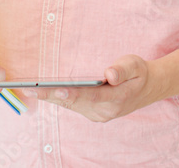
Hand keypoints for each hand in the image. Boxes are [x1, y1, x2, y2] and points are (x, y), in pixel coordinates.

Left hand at [26, 55, 162, 122]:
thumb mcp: (136, 65)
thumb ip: (123, 69)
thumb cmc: (139, 73)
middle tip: (31, 90)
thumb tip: (110, 74)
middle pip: (75, 103)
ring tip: (29, 90)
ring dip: (50, 99)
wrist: (148, 88)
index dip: (73, 94)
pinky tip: (42, 93)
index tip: (57, 90)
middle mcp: (105, 111)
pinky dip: (57, 100)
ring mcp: (98, 114)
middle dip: (52, 96)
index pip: (91, 97)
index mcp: (116, 99)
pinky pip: (73, 106)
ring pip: (71, 106)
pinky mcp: (93, 112)